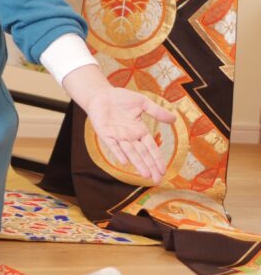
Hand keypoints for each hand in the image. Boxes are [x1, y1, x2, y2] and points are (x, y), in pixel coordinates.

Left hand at [63, 64, 177, 184]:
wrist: (101, 94)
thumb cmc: (121, 98)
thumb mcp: (142, 102)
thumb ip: (157, 111)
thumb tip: (174, 119)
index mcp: (139, 131)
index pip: (151, 148)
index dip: (157, 159)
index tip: (164, 170)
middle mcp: (129, 137)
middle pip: (142, 154)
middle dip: (150, 166)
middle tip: (157, 180)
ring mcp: (117, 136)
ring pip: (130, 152)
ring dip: (137, 163)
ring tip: (145, 175)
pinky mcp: (105, 134)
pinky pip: (112, 145)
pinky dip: (118, 153)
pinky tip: (124, 162)